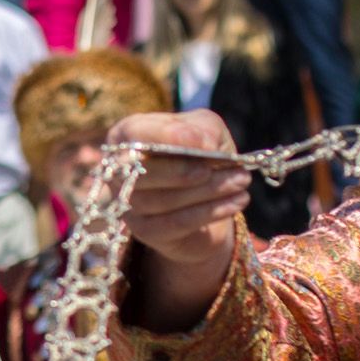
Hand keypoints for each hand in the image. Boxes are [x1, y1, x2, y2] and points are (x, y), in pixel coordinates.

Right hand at [108, 112, 249, 328]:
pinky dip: (211, 211)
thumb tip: (201, 143)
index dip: (167, 135)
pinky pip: (176, 223)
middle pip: (142, 172)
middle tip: (224, 167)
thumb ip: (203, 129)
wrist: (203, 199)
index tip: (204, 141)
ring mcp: (128, 204)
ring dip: (207, 191)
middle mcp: (118, 171)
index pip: (135, 132)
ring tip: (241, 181)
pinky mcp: (145, 231)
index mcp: (126, 136)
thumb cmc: (199, 156)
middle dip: (185, 170)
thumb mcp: (205, 132)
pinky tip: (238, 201)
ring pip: (162, 200)